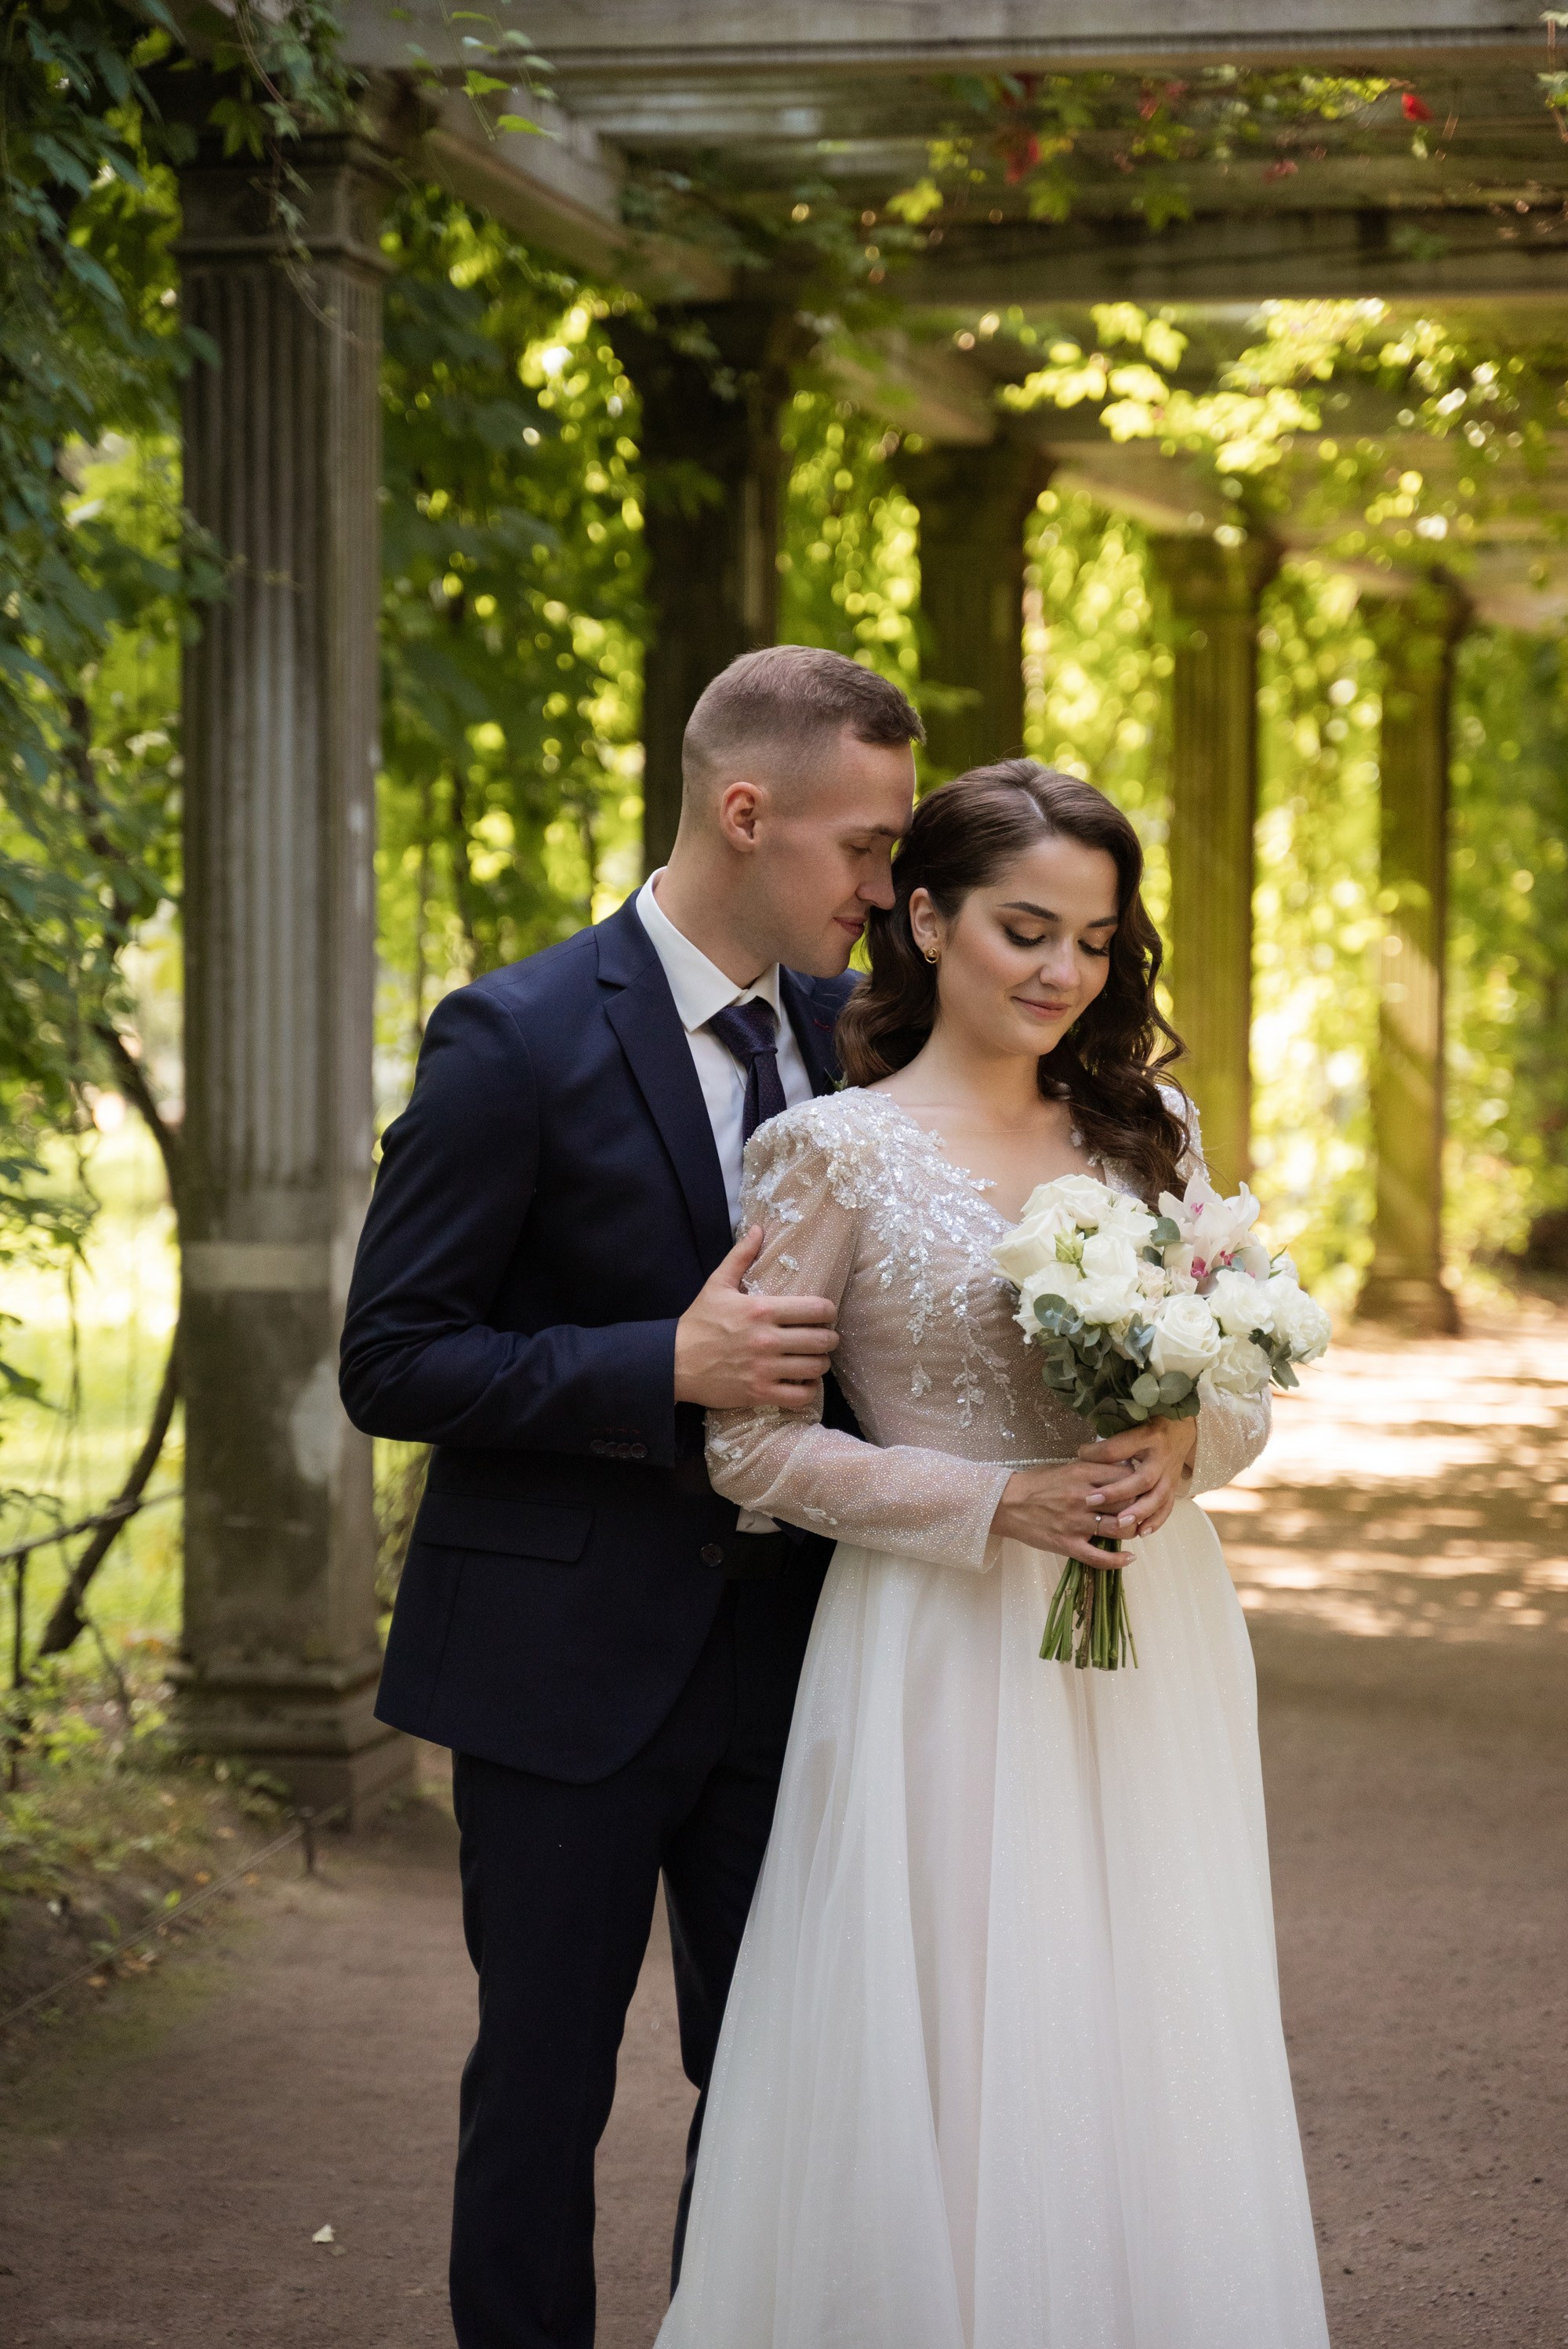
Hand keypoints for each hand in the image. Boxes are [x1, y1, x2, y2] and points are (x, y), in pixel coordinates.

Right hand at [674, 1227, 839, 1410]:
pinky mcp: (759, 1393)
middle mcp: (767, 1339)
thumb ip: (741, 1256)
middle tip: (824, 1338)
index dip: (828, 1311)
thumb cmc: (698, 1323)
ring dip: (820, 1363)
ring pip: (816, 1367)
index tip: (824, 1314)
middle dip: (829, 1338)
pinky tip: (804, 1382)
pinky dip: (808, 1390)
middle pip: (822, 1340)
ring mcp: (764, 1369)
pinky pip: (800, 1396)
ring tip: (814, 1359)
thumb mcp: (716, 1284)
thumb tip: (758, 1228)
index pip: (817, 1309)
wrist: (672, 1362)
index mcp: (761, 1309)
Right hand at [989, 1456, 1148, 1568]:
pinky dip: (1117, 1560)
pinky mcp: (1068, 1544)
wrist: (1006, 1503)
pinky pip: (1099, 1557)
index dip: (1137, 1482)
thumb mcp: (1067, 1467)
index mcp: (1083, 1473)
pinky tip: (1128, 1559)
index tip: (1139, 1486)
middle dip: (1138, 1507)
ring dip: (1130, 1530)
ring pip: (1119, 1528)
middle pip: (1128, 1502)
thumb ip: (1094, 1470)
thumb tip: (1123, 1471)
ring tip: (1131, 1530)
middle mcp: (1083, 1497)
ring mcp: (1076, 1522)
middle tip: (1139, 1510)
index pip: (1125, 1476)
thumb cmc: (1037, 1483)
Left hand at [1074, 1415, 1197, 1540]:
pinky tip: (1142, 1532)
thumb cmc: (1150, 1425)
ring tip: (1119, 1523)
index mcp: (1147, 1436)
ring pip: (1157, 1497)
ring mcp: (1170, 1474)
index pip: (1119, 1448)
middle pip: (1141, 1479)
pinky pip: (1168, 1507)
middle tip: (1092, 1500)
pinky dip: (1156, 1521)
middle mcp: (1160, 1457)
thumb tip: (1083, 1454)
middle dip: (1117, 1492)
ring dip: (1138, 1512)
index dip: (1097, 1453)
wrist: (1182, 1429)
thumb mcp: (1131, 1423)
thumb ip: (1112, 1440)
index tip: (1080, 1455)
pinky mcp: (1175, 1486)